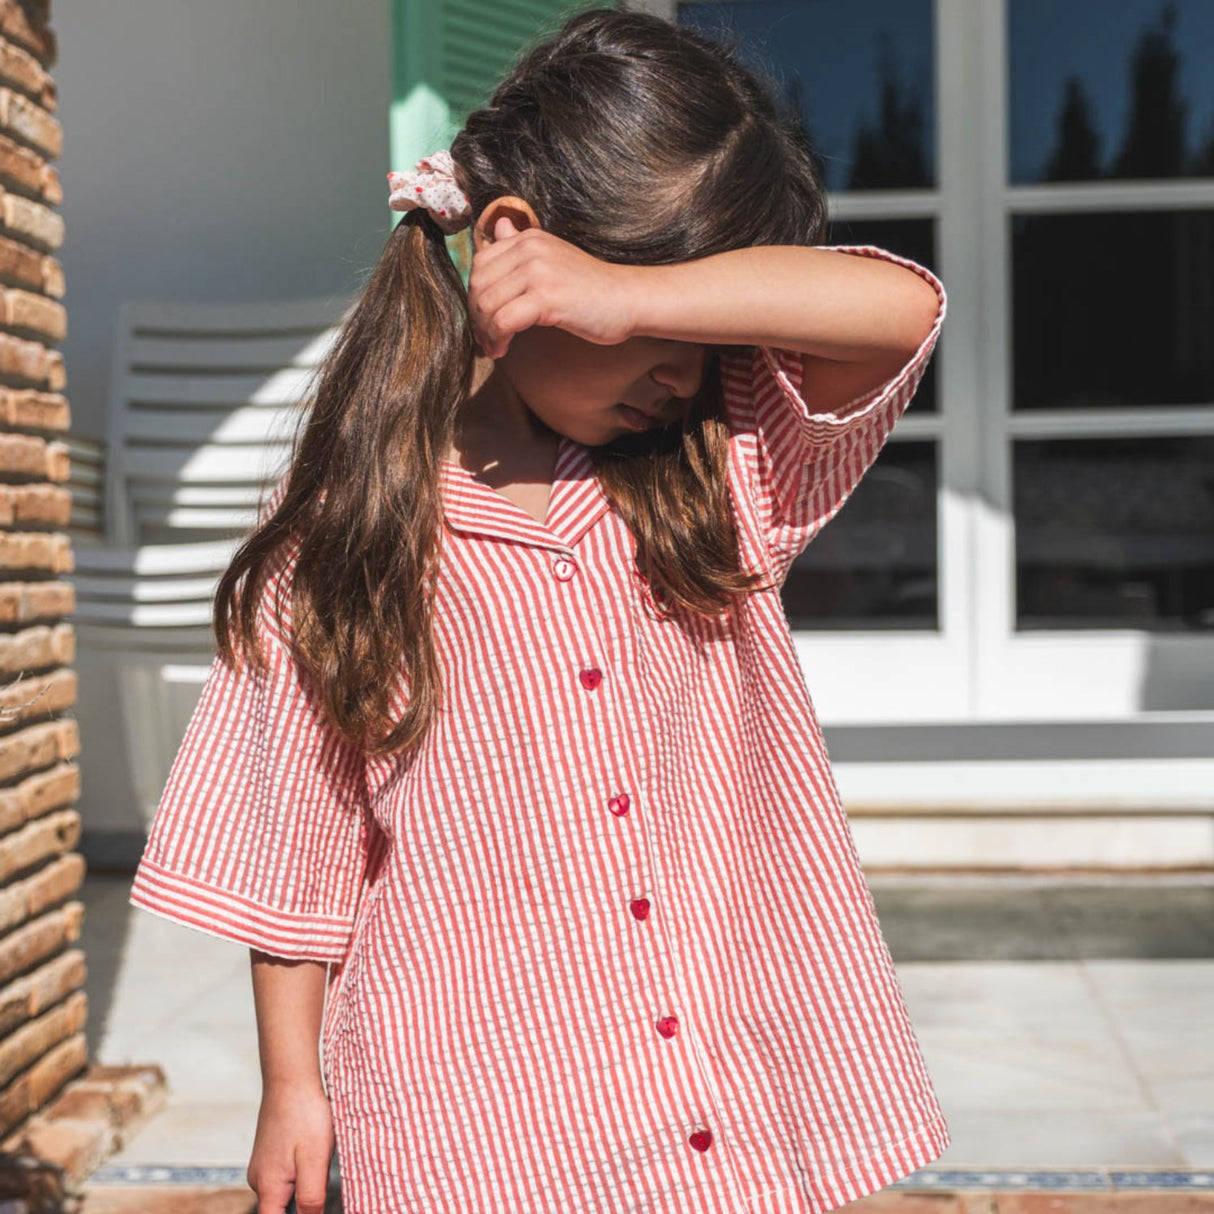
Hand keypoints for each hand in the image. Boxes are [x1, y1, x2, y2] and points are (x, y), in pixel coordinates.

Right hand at [247, 1081, 334, 1213]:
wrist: (290, 1078)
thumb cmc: (304, 1114)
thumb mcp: (315, 1159)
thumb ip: (311, 1197)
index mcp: (269, 1187)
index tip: (313, 1209)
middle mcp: (260, 1180)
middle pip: (279, 1211)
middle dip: (301, 1207)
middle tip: (320, 1185)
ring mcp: (263, 1166)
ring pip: (282, 1193)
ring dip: (302, 1189)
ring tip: (318, 1163)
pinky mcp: (269, 1153)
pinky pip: (283, 1175)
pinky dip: (298, 1173)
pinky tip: (312, 1155)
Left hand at [468, 215, 640, 358]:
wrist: (628, 299)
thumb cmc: (593, 287)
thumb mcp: (554, 258)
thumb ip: (522, 246)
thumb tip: (497, 227)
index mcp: (528, 239)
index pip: (480, 265)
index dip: (475, 297)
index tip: (483, 320)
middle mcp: (529, 250)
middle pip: (479, 286)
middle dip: (476, 318)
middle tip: (485, 339)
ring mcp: (537, 272)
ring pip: (487, 305)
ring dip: (485, 333)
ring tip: (494, 347)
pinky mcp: (546, 298)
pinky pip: (503, 321)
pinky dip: (497, 339)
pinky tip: (504, 349)